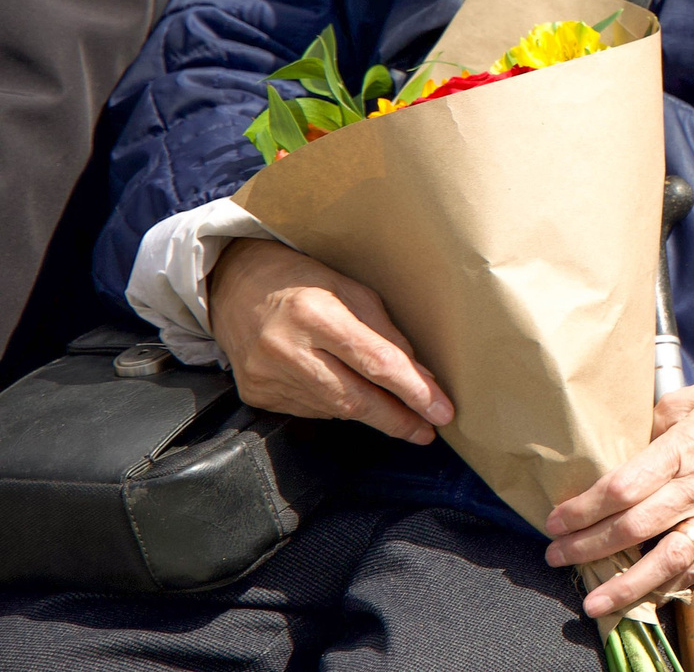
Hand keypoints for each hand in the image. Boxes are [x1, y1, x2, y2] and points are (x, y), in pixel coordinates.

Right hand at [205, 236, 452, 442]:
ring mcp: (266, 377)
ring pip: (333, 409)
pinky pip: (310, 411)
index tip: (441, 411)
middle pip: (354, 398)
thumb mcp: (351, 290)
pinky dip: (336, 406)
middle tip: (427, 430)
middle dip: (396, 418)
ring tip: (396, 413)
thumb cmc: (303, 280)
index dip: (413, 390)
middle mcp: (286, 349)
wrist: (233, 286)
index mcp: (314, 314)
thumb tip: (422, 377)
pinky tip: (347, 393)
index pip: (375, 362)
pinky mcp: (256, 394)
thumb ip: (385, 334)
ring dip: (369, 413)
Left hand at [544, 361, 693, 615]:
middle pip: (635, 526)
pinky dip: (673, 588)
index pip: (624, 487)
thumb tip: (622, 452)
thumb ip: (654, 427)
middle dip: (588, 546)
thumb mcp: (692, 397)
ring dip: (627, 585)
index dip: (584, 509)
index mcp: (685, 447)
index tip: (556, 519)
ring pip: (669, 559)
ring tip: (593, 601)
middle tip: (555, 555)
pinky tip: (646, 599)